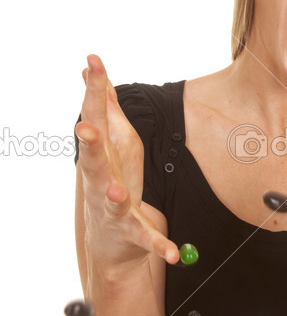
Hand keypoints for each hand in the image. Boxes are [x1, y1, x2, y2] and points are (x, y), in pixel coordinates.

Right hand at [76, 54, 179, 268]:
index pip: (95, 116)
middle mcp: (100, 180)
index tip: (92, 61)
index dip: (94, 89)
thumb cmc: (112, 182)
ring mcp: (113, 209)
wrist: (108, 243)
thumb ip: (105, 107)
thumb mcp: (112, 142)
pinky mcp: (131, 234)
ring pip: (112, 200)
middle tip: (85, 129)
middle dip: (89, 143)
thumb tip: (93, 72)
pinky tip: (173, 253)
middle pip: (92, 159)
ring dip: (115, 196)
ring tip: (118, 193)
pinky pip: (146, 239)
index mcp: (101, 153)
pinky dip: (160, 246)